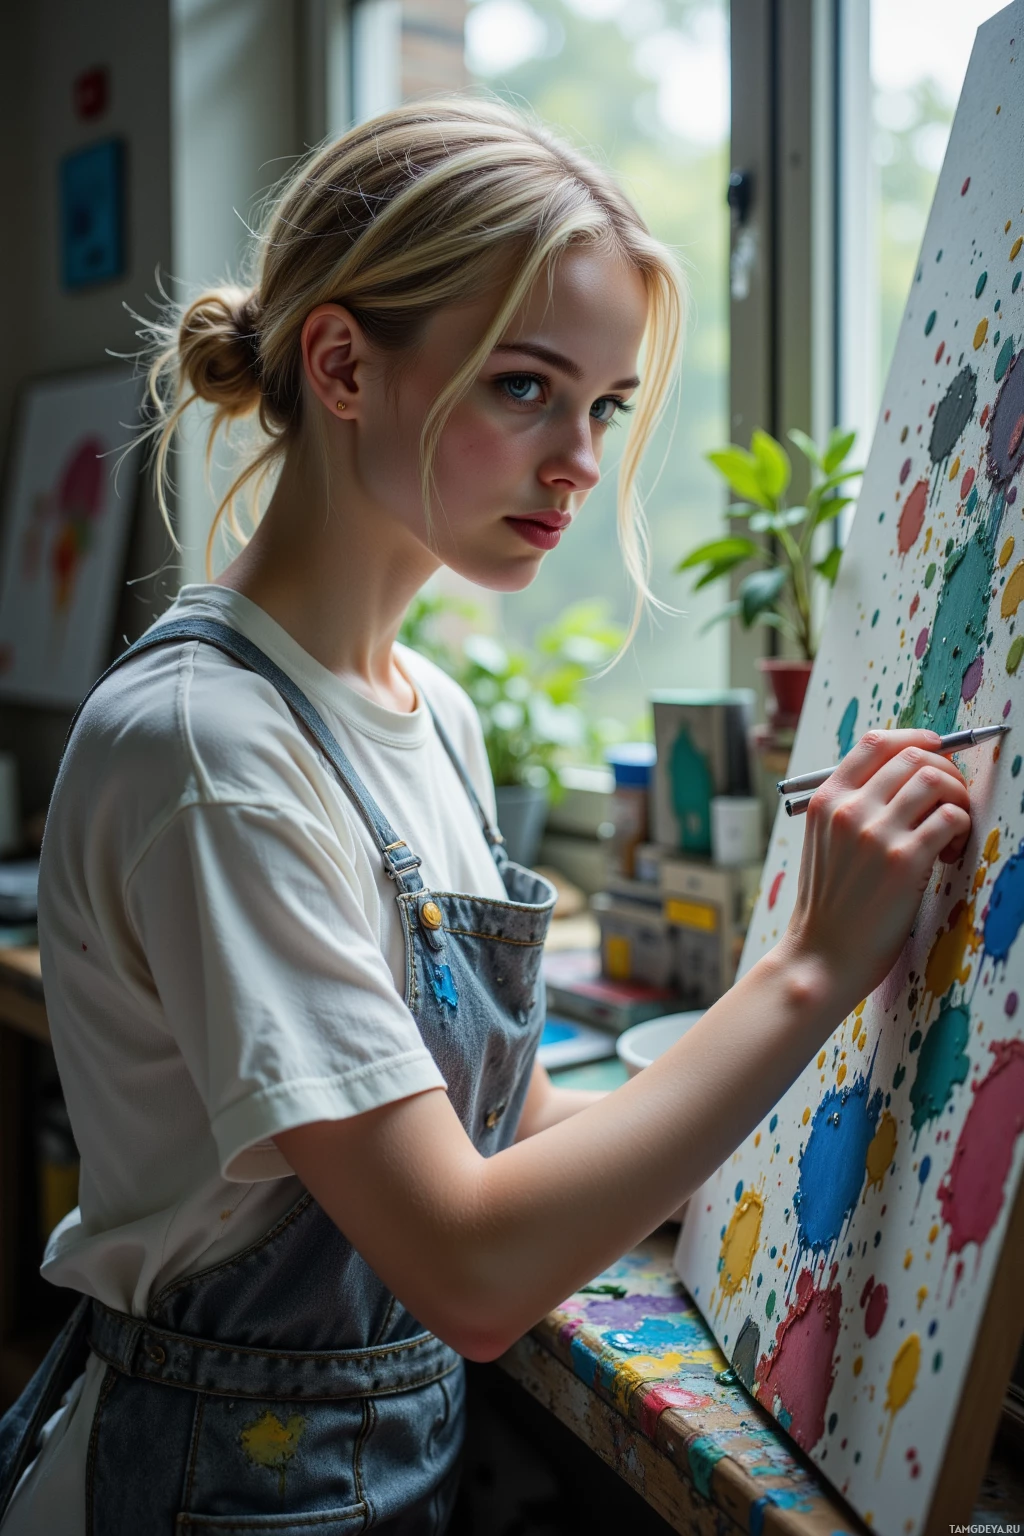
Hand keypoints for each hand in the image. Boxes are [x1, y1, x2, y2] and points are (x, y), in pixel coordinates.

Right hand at [783, 729, 971, 1006]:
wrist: (821, 955)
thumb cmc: (829, 904)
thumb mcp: (823, 842)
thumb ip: (852, 807)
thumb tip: (904, 776)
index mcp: (826, 800)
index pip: (875, 742)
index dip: (915, 738)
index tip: (935, 750)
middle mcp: (849, 809)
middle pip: (913, 757)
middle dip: (945, 772)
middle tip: (951, 801)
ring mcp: (875, 833)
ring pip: (937, 781)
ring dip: (957, 799)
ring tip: (952, 831)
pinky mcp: (903, 861)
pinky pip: (951, 818)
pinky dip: (962, 829)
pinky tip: (950, 853)